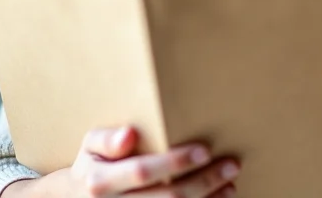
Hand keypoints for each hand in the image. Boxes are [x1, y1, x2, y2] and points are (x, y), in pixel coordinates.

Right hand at [3, 126, 239, 196]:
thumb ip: (107, 139)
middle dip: (203, 182)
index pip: (142, 172)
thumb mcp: (90, 145)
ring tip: (231, 185)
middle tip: (232, 165)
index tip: (204, 151)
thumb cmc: (92, 164)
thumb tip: (129, 135)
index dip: (174, 163)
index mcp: (100, 182)